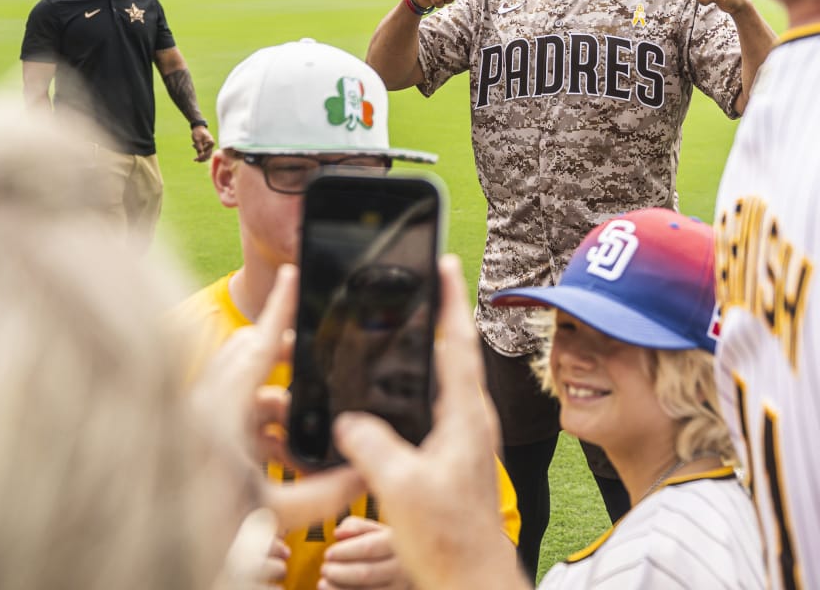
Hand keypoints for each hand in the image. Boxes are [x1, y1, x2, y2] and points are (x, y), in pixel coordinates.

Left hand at [190, 123, 214, 162]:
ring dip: (201, 158)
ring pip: (207, 156)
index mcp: (211, 142)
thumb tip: (201, 154)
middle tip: (195, 160)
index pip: (207, 151)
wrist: (198, 128)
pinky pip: (203, 154)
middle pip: (208, 154)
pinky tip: (195, 159)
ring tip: (195, 160)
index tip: (194, 148)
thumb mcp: (197, 138)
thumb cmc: (198, 132)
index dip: (202, 153)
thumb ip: (199, 146)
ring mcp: (208, 147)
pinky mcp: (204, 148)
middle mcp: (211, 145)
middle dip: (202, 158)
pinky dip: (200, 157)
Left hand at [194, 267, 363, 532]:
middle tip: (318, 365)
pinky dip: (262, 424)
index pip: (259, 343)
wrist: (148, 548)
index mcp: (221, 408)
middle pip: (251, 356)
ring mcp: (197, 417)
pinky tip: (282, 456)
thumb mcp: (270, 511)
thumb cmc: (196, 523)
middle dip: (287, 358)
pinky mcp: (194, 434)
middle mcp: (205, 404)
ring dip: (278, 400)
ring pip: (243, 386)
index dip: (280, 307)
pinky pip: (234, 412)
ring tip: (304, 430)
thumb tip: (363, 477)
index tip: (293, 274)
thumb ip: (322, 494)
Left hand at [317, 518, 408, 589]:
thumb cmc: (386, 546)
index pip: (369, 548)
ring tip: (323, 582)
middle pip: (366, 573)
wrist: (406, 566)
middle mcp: (403, 567)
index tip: (328, 554)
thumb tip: (338, 534)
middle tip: (324, 569)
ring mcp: (400, 586)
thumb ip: (356, 526)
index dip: (344, 552)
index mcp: (399, 542)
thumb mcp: (376, 530)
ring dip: (338, 588)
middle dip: (339, 572)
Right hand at [334, 256, 527, 589]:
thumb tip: (348, 421)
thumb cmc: (449, 538)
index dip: (451, 299)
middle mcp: (469, 420)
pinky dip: (414, 386)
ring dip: (424, 350)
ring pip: (441, 380)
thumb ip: (372, 446)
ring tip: (403, 323)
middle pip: (452, 352)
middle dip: (436, 314)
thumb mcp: (401, 486)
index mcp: (465, 416)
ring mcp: (462, 438)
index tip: (445, 262)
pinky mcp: (450, 457)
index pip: (459, 342)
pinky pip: (430, 407)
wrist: (470, 578)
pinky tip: (393, 388)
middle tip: (419, 282)